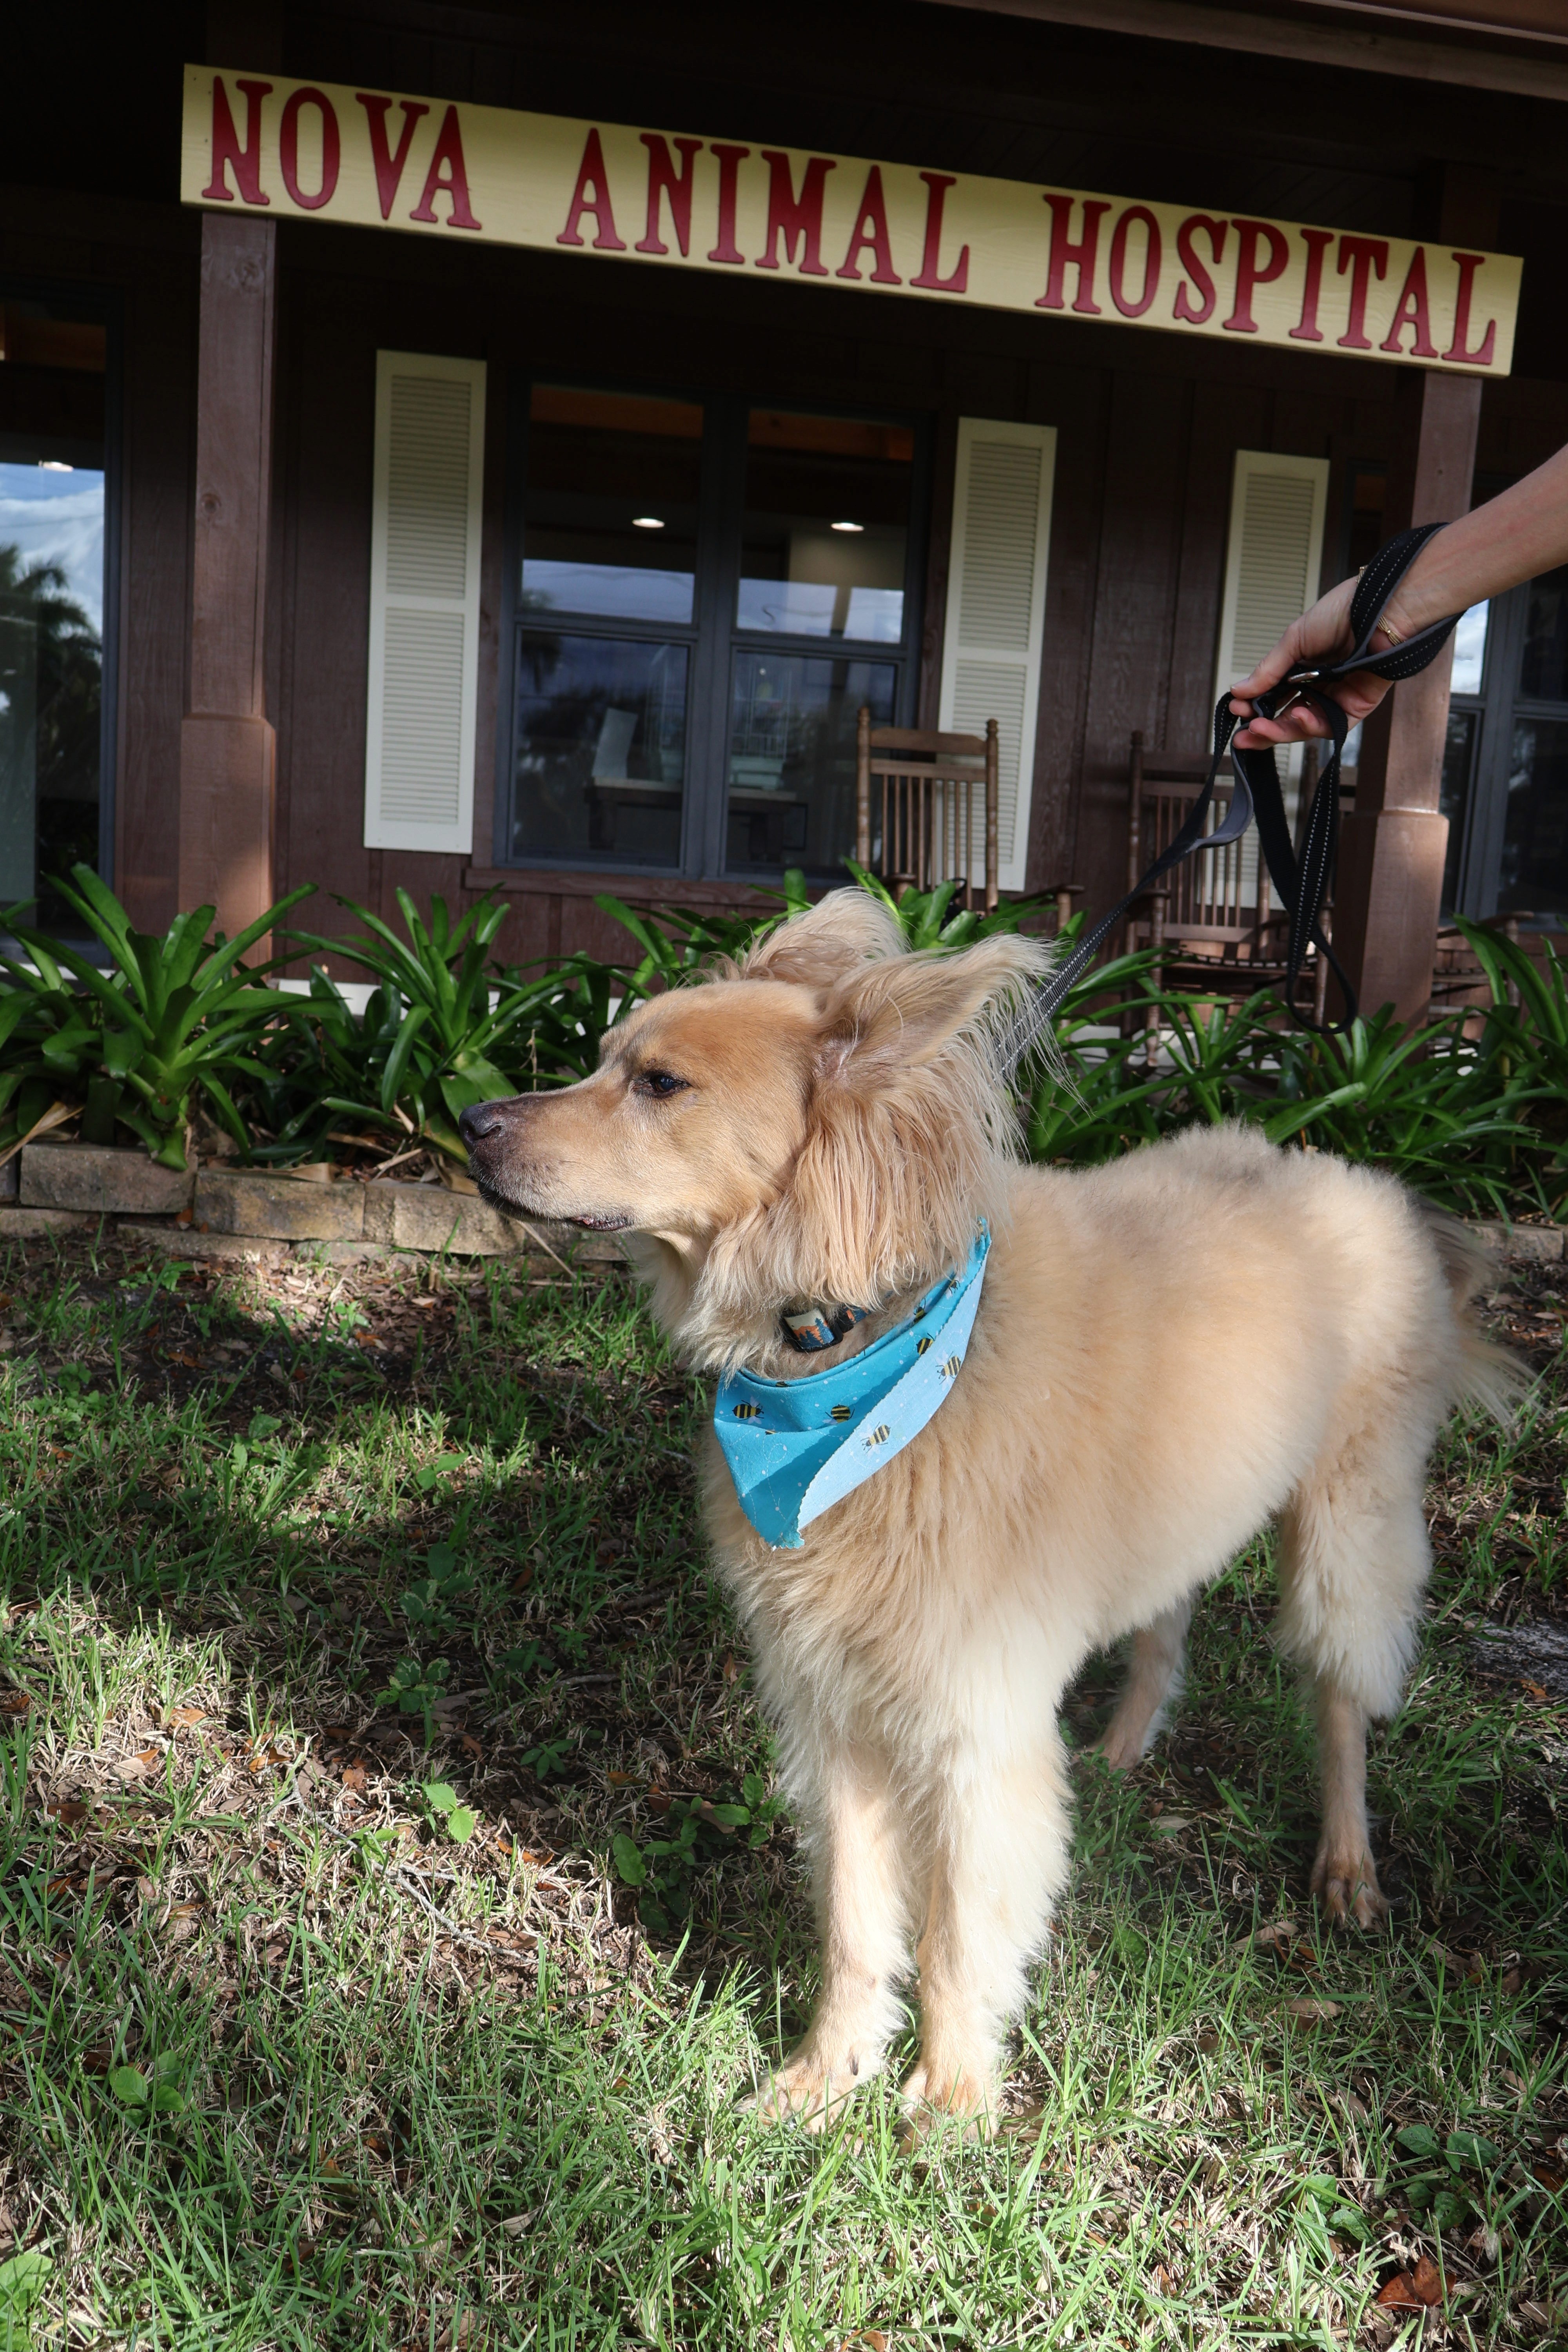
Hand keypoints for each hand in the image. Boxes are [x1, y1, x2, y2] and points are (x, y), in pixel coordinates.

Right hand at [1228, 574, 1408, 748]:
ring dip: (1281, 731)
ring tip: (1260, 729)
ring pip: (1304, 727)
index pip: (1273, 698)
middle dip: (1263, 730)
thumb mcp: (1294, 639)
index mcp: (1301, 669)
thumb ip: (1268, 669)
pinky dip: (1311, 726)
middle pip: (1286, 718)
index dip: (1254, 708)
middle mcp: (1318, 687)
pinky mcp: (1355, 708)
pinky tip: (1297, 718)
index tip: (1237, 710)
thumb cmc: (1342, 613)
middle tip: (1243, 738)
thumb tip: (1239, 691)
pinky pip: (1329, 726)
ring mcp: (1336, 699)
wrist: (1380, 610)